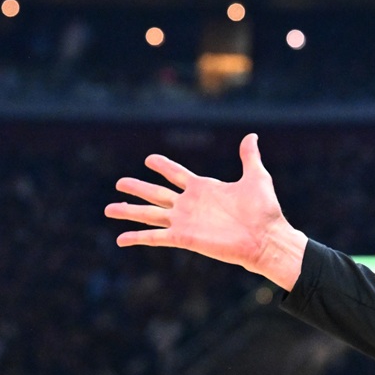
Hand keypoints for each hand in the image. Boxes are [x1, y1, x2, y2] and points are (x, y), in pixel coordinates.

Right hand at [104, 133, 307, 289]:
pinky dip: (137, 237)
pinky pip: (155, 237)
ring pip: (150, 214)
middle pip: (157, 193)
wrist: (266, 238)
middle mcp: (190, 205)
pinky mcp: (184, 238)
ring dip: (129, 210)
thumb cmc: (264, 210)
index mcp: (204, 188)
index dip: (163, 166)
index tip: (149, 159)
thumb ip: (249, 157)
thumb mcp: (256, 177)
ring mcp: (185, 222)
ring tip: (108, 208)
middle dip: (138, 188)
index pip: (176, 174)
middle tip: (119, 182)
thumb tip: (251, 136)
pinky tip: (120, 239)